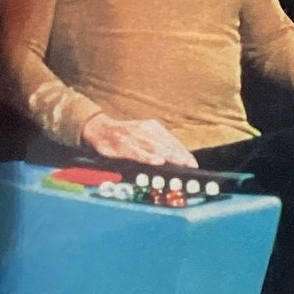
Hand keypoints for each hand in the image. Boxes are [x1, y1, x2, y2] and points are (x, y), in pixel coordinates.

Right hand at [81, 113, 197, 169]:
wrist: (100, 129)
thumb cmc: (125, 136)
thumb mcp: (143, 136)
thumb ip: (159, 145)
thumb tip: (177, 157)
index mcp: (153, 128)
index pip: (172, 141)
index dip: (184, 153)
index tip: (193, 163)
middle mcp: (146, 130)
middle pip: (166, 145)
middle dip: (180, 155)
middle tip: (190, 165)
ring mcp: (134, 137)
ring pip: (155, 148)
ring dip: (169, 156)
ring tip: (180, 163)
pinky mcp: (123, 145)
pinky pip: (137, 152)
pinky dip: (148, 157)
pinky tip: (157, 161)